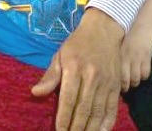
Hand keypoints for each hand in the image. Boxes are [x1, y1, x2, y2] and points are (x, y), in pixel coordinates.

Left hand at [31, 9, 123, 130]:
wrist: (103, 31)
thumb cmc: (77, 44)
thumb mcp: (60, 55)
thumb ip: (50, 76)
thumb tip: (35, 93)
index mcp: (74, 68)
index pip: (68, 98)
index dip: (64, 117)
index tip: (59, 130)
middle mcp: (91, 76)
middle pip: (83, 108)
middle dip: (76, 127)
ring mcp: (106, 81)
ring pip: (98, 111)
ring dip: (90, 128)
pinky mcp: (116, 85)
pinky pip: (112, 107)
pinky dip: (107, 122)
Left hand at [120, 21, 151, 90]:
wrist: (142, 24)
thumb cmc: (128, 33)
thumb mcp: (118, 43)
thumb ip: (114, 54)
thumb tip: (108, 67)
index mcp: (116, 53)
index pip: (113, 72)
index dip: (113, 82)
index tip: (113, 85)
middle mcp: (125, 56)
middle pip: (124, 79)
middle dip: (124, 86)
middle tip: (124, 87)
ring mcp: (136, 57)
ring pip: (135, 78)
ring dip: (135, 82)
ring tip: (133, 80)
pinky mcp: (147, 57)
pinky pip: (145, 73)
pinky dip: (143, 75)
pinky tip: (141, 72)